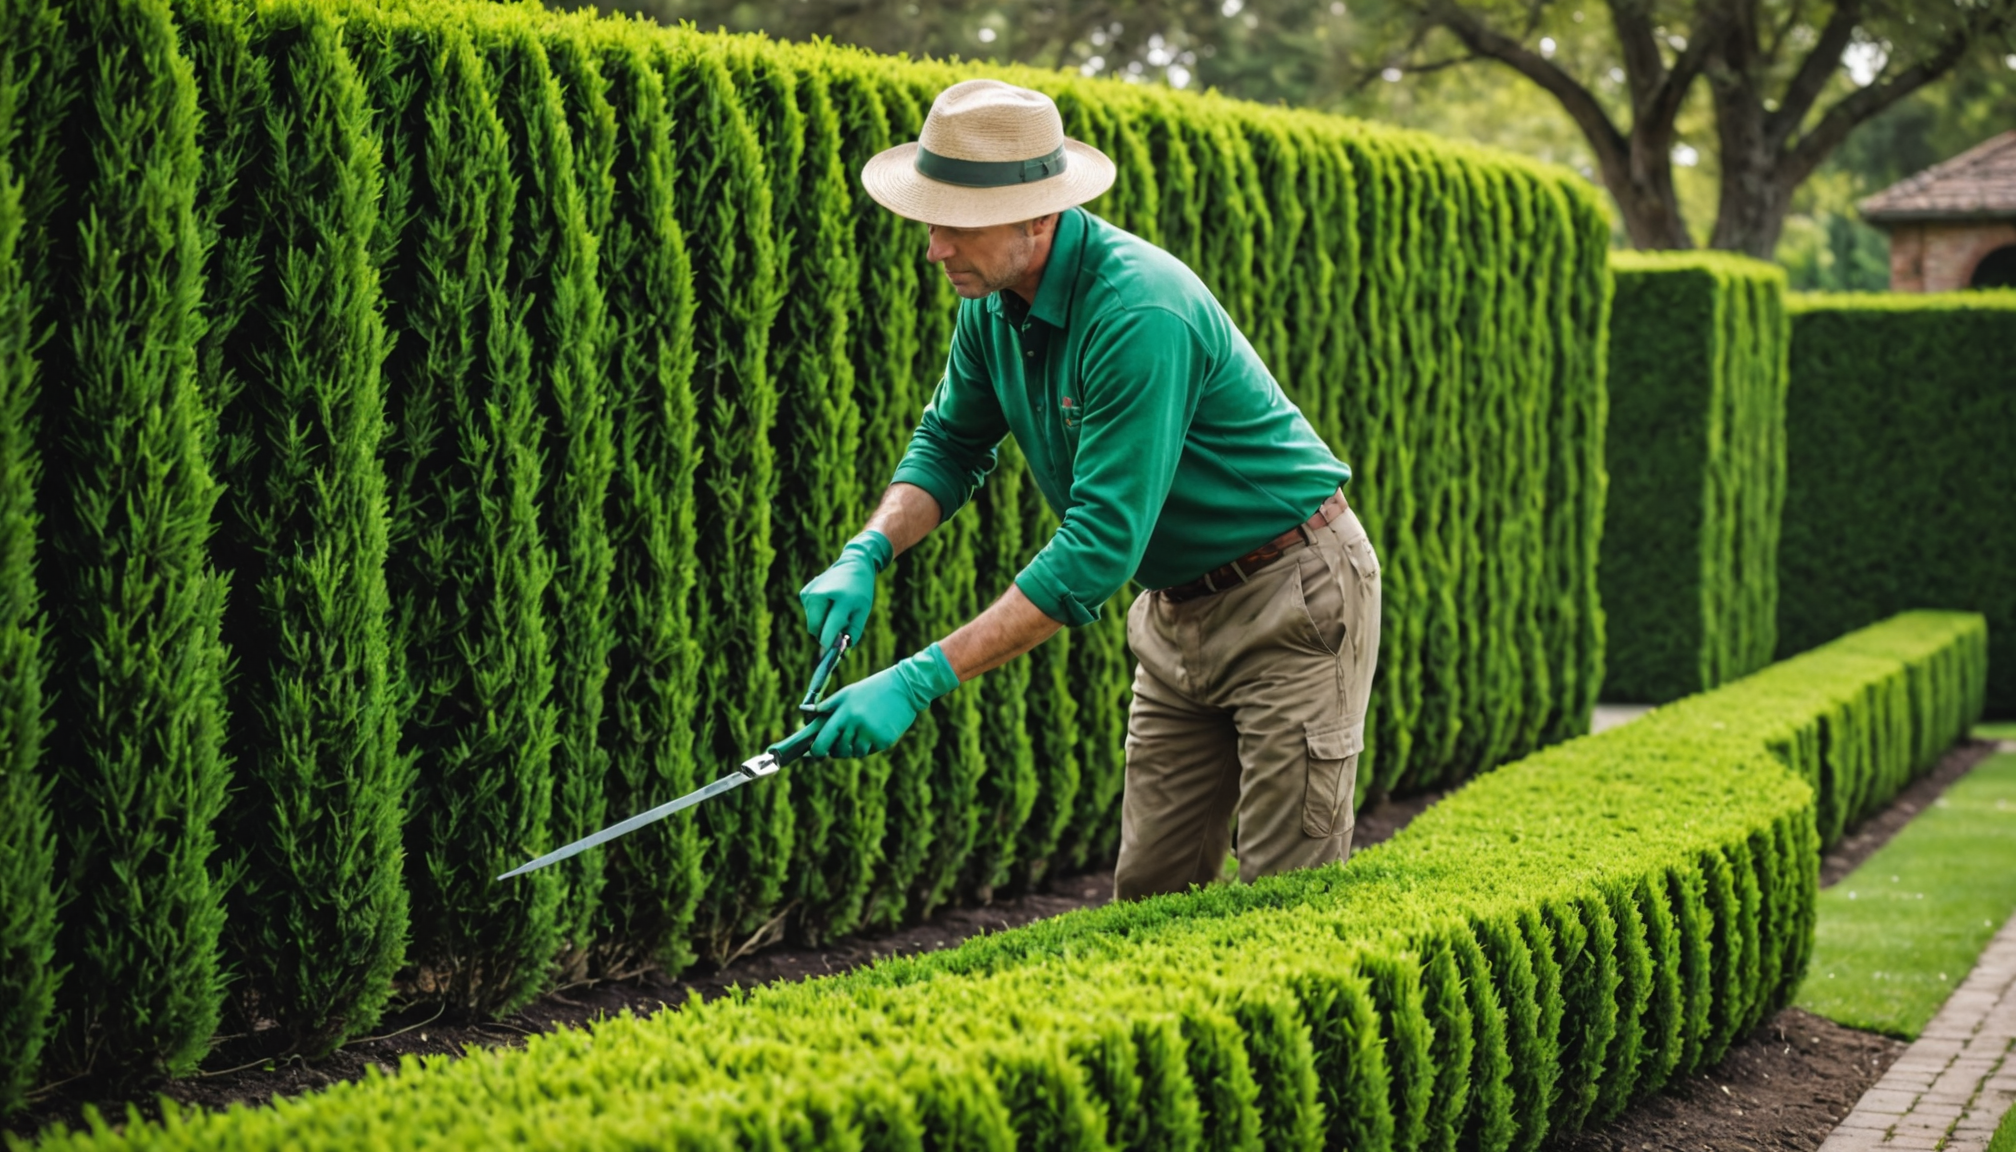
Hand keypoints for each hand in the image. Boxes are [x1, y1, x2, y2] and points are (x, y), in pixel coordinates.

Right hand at [800, 531, 891, 649]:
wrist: (854, 563)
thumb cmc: (860, 590)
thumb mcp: (863, 611)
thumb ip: (853, 632)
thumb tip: (841, 653)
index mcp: (841, 598)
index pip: (830, 627)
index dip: (828, 644)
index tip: (828, 656)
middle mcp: (822, 594)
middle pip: (815, 628)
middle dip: (825, 635)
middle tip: (839, 632)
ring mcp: (810, 592)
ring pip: (812, 623)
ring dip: (822, 625)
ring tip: (836, 611)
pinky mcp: (805, 593)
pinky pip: (810, 614)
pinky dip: (818, 615)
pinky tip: (829, 603)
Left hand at [809, 645, 960, 758]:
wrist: (905, 687)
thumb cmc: (872, 689)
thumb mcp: (847, 693)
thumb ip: (827, 706)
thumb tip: (805, 714)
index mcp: (844, 714)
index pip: (822, 742)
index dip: (817, 751)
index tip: (817, 752)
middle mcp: (857, 726)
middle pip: (838, 751)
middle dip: (837, 749)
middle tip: (840, 741)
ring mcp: (872, 734)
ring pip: (855, 753)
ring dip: (855, 747)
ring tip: (860, 732)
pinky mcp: (885, 740)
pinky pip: (871, 750)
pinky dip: (870, 745)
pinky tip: (875, 730)